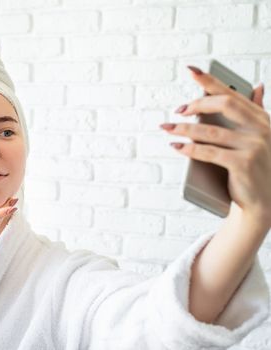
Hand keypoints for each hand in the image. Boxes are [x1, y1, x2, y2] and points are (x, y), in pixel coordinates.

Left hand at [160, 66, 270, 227]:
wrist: (266, 201)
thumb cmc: (258, 167)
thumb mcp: (261, 137)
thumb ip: (258, 111)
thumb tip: (259, 86)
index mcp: (262, 119)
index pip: (233, 94)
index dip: (211, 81)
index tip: (191, 70)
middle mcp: (262, 129)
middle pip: (224, 105)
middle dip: (196, 104)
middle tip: (178, 111)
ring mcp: (254, 146)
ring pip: (211, 131)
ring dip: (184, 129)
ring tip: (168, 128)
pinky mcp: (244, 164)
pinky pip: (210, 152)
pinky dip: (190, 149)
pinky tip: (177, 146)